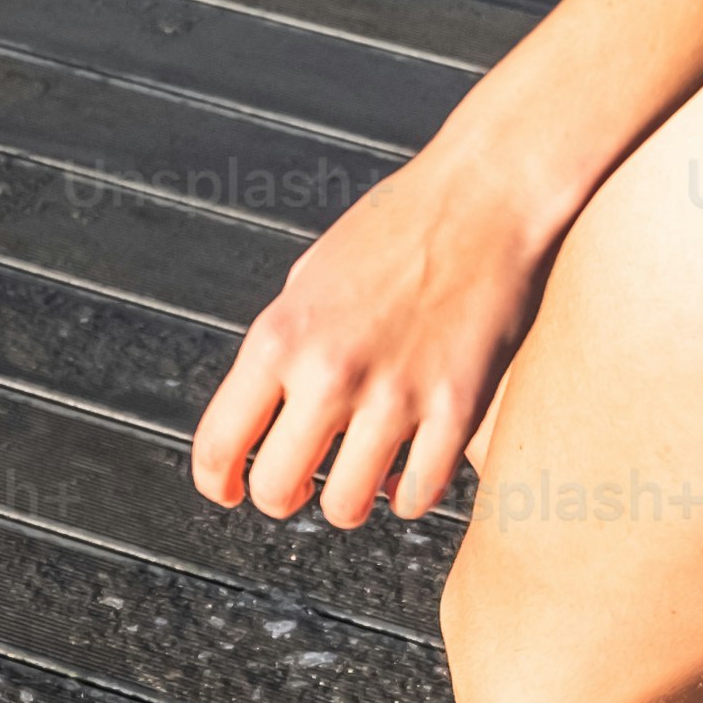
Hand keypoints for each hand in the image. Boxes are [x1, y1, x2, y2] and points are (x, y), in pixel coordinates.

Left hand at [190, 154, 564, 528]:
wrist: (486, 195)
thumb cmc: (397, 228)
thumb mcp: (310, 280)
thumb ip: (282, 349)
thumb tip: (262, 415)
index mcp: (280, 336)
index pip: (219, 445)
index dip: (216, 482)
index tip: (227, 489)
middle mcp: (330, 372)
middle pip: (275, 490)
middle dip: (281, 497)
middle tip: (299, 485)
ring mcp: (396, 396)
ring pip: (346, 507)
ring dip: (348, 502)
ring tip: (359, 477)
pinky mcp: (457, 410)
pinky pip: (418, 495)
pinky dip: (408, 494)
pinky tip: (408, 470)